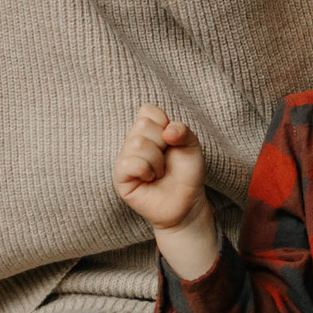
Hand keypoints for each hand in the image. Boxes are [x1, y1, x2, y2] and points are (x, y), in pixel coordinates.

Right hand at [115, 104, 208, 233]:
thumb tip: (167, 131)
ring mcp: (124, 159)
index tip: (172, 141)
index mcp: (148, 130)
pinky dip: (146, 171)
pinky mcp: (120, 177)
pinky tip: (150, 179)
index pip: (147, 110)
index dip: (164, 124)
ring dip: (156, 160)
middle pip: (142, 125)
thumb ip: (182, 130)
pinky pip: (129, 163)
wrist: (187, 202)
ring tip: (159, 172)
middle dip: (162, 144)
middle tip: (165, 160)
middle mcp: (133, 142)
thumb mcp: (192, 146)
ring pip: (137, 144)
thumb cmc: (187, 173)